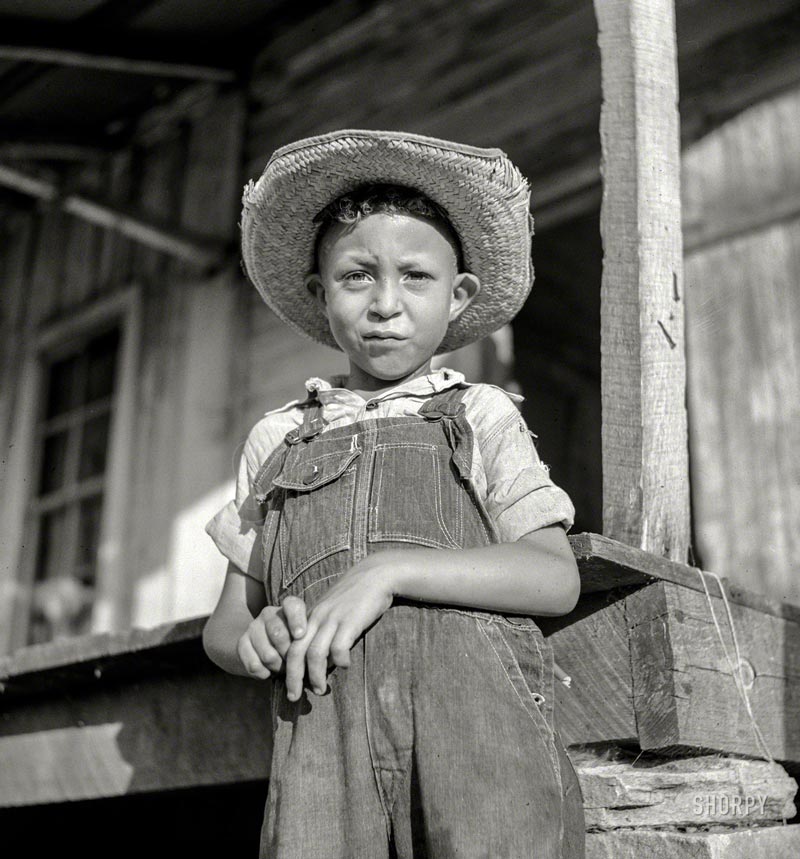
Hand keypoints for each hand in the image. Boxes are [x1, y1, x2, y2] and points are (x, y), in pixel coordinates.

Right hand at [236, 597, 308, 679]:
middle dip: (289, 655)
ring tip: (282, 668)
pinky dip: (263, 673)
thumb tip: (317, 654)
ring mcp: (253, 627)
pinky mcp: (241, 643)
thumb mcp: (304, 638)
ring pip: (268, 655)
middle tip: (295, 664)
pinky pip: (254, 665)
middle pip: (279, 635)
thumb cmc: (293, 644)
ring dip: (278, 667)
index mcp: (288, 608)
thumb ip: (310, 641)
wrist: (260, 650)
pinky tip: (267, 672)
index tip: (300, 635)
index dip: (296, 620)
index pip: (292, 606)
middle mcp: (269, 614)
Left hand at [283, 552, 399, 701]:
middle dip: (293, 678)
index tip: (290, 687)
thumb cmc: (356, 596)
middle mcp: (317, 618)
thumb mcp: (334, 611)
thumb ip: (324, 631)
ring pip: (315, 654)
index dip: (288, 669)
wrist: (376, 575)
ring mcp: (333, 619)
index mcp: (311, 617)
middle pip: (296, 653)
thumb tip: (323, 662)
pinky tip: (345, 666)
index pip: (290, 647)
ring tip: (320, 690)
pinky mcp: (350, 621)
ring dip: (315, 676)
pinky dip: (339, 661)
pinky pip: (339, 647)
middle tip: (294, 698)